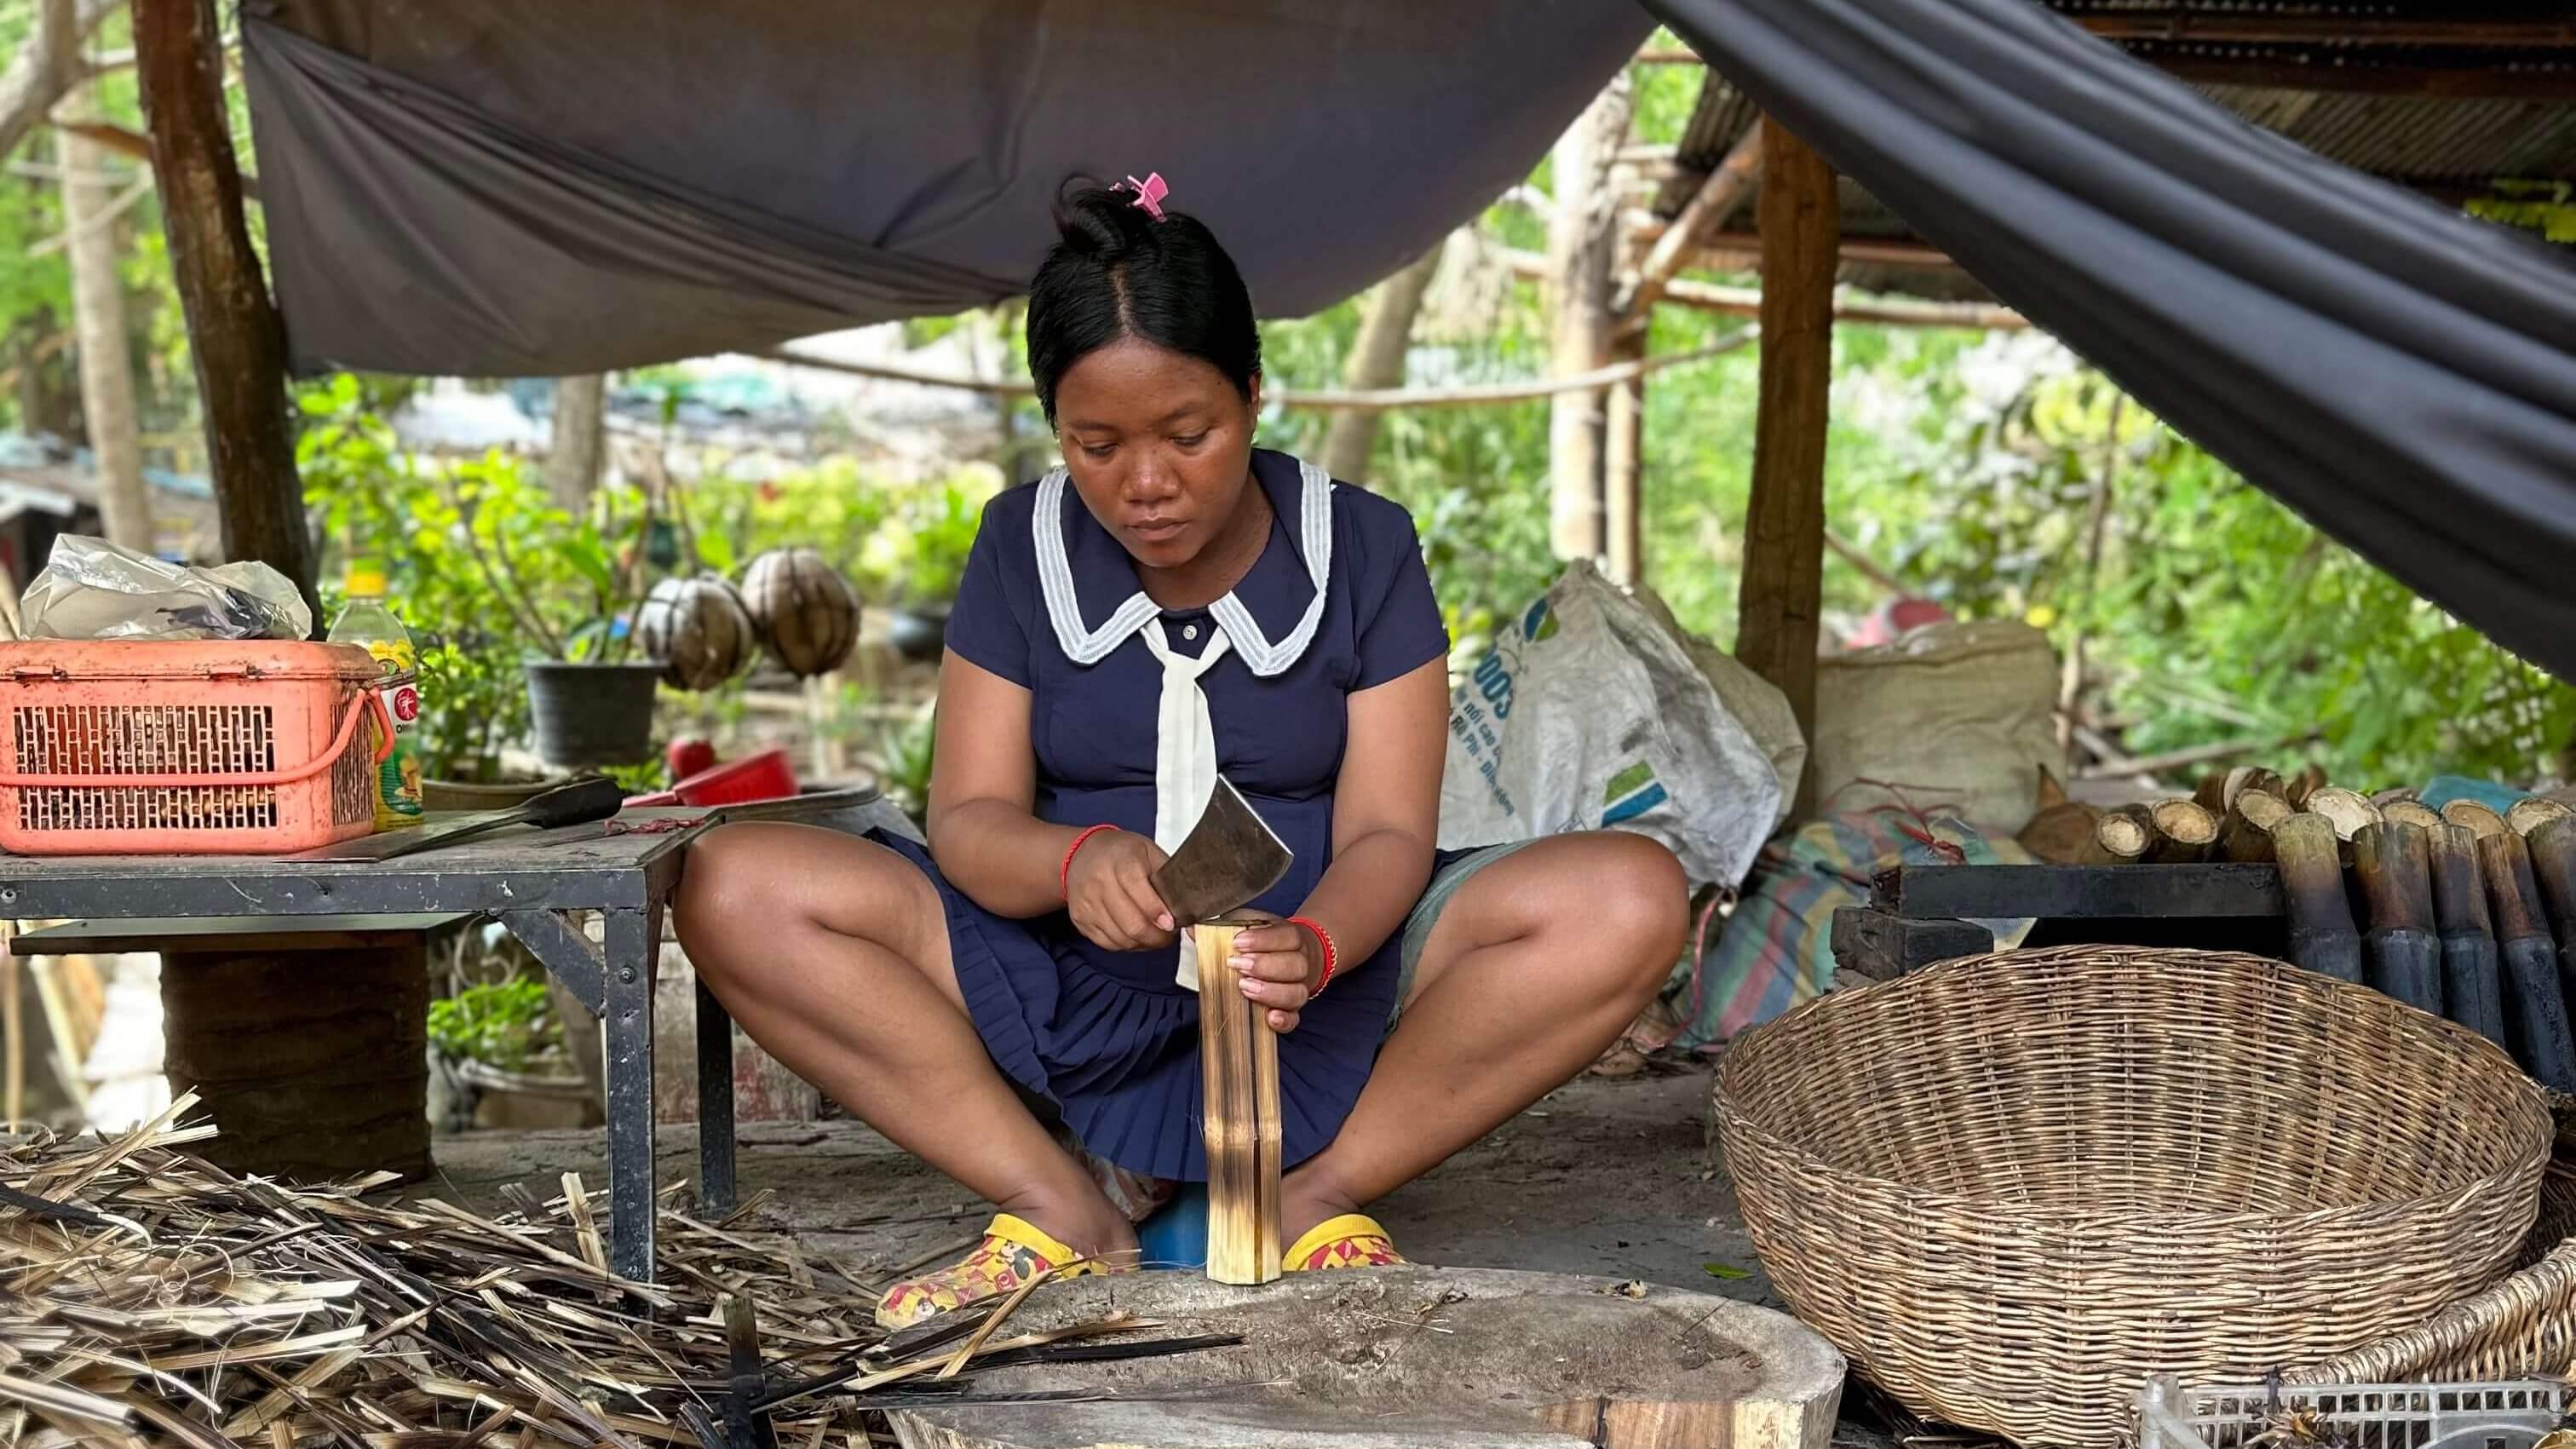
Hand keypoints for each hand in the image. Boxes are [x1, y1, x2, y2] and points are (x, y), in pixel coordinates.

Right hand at [1064, 829, 1176, 951]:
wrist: (1083, 853)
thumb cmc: (1122, 853)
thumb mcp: (1151, 854)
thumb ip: (1172, 882)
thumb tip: (1195, 915)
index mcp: (1121, 860)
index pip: (1138, 890)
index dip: (1156, 911)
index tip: (1171, 923)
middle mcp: (1099, 881)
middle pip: (1131, 923)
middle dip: (1156, 937)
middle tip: (1168, 935)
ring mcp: (1087, 902)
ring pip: (1121, 938)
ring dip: (1143, 943)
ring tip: (1154, 934)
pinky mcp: (1080, 919)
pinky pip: (1108, 944)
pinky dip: (1126, 945)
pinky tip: (1135, 935)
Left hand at [1223, 915, 1323, 1033]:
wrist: (1293, 954)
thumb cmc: (1263, 942)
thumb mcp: (1247, 926)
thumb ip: (1223, 927)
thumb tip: (1191, 929)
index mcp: (1291, 937)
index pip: (1287, 936)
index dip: (1264, 939)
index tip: (1238, 942)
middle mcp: (1301, 962)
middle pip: (1295, 965)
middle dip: (1265, 966)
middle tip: (1238, 966)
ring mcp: (1299, 987)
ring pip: (1297, 992)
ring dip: (1271, 992)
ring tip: (1245, 988)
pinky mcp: (1293, 1010)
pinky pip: (1295, 1018)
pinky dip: (1284, 1020)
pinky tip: (1270, 1017)